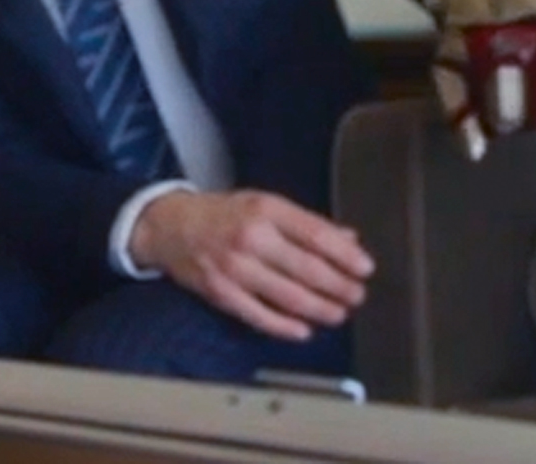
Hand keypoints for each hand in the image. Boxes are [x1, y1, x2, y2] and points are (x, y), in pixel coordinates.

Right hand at [129, 190, 374, 341]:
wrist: (170, 227)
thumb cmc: (224, 214)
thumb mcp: (266, 205)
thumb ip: (307, 223)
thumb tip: (349, 239)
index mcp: (267, 210)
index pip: (316, 235)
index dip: (345, 255)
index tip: (366, 268)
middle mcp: (252, 238)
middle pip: (307, 268)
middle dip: (339, 286)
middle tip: (357, 295)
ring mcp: (235, 268)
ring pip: (288, 296)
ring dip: (320, 309)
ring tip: (339, 313)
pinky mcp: (221, 294)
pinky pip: (259, 316)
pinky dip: (285, 326)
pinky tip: (305, 330)